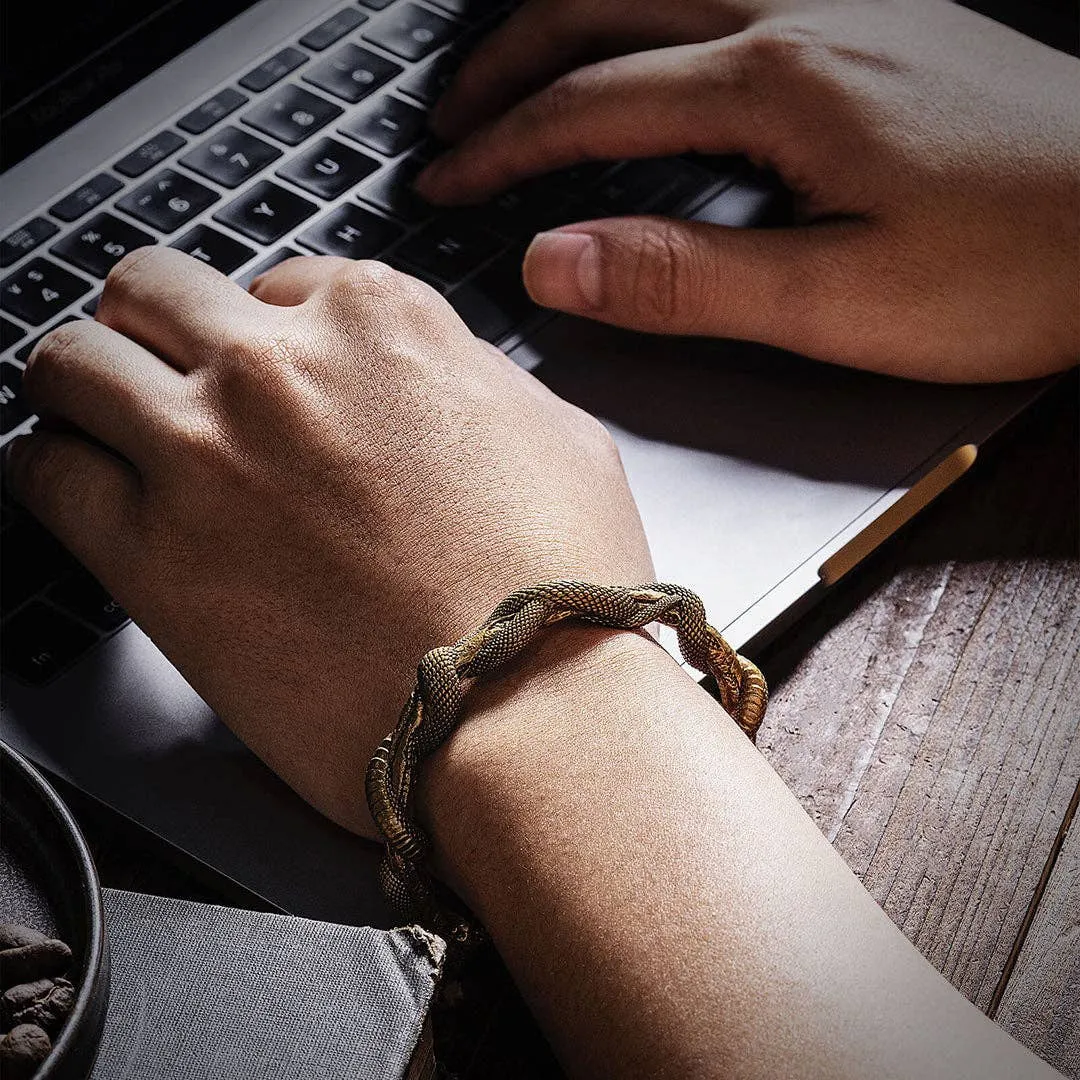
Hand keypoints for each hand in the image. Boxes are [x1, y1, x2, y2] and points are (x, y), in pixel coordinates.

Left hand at [4, 249, 652, 836]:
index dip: (273, 334)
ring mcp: (205, 452)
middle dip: (158, 327)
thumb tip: (437, 378)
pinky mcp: (151, 554)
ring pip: (72, 360)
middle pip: (154, 292)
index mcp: (379, 322)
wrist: (528, 709)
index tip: (272, 375)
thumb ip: (472, 379)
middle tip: (165, 371)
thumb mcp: (556, 433)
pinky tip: (81, 490)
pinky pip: (42, 473)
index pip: (279, 284)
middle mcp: (278, 366)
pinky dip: (52, 470)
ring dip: (81, 383)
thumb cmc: (559, 586)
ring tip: (95, 418)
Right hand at [417, 0, 1079, 381]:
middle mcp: (801, 17)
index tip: (447, 182)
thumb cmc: (1017, 265)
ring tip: (519, 66)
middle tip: (454, 119)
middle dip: (510, 63)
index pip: (592, 102)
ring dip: (571, 16)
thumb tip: (557, 261)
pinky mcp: (875, 20)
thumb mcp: (835, 302)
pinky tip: (647, 37)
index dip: (504, 148)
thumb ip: (685, 279)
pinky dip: (647, 7)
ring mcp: (840, 4)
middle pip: (606, 7)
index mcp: (777, 85)